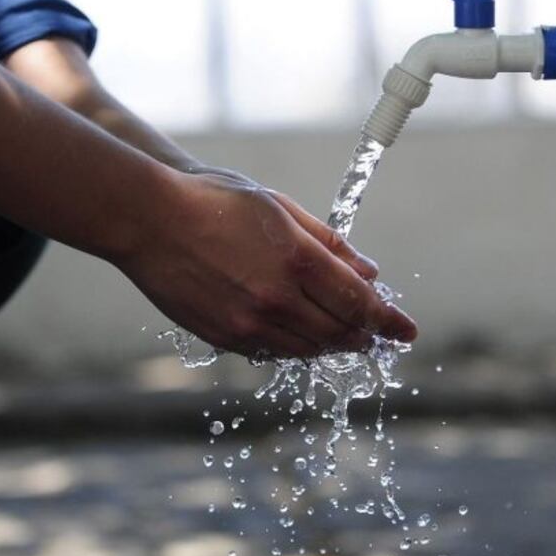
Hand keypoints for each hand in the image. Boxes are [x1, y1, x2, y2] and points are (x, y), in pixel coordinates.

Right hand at [114, 167, 416, 357]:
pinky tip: (301, 333)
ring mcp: (249, 324)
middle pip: (340, 332)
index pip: (360, 302)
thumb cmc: (217, 203)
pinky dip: (297, 346)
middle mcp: (278, 298)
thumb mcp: (281, 210)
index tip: (407, 331)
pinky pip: (274, 353)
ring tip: (346, 334)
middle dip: (366, 335)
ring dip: (334, 343)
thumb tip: (370, 272)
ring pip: (309, 349)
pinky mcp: (225, 338)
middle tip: (379, 334)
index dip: (389, 320)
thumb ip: (330, 244)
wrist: (149, 221)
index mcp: (297, 259)